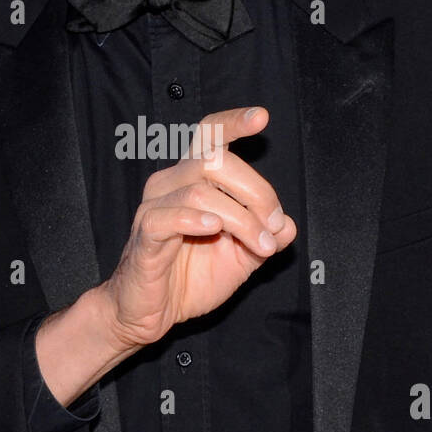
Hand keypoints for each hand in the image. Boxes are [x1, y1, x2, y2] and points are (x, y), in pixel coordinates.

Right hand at [100, 105, 297, 349]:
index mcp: (193, 181)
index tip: (261, 117)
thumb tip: (287, 224)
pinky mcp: (144, 234)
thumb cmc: (188, 279)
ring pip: (201, 191)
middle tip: (273, 226)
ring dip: (241, 218)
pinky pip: (168, 216)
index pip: (209, 136)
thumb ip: (265, 238)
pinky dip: (196, 219)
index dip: (233, 122)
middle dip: (257, 191)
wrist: (151, 314)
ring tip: (260, 245)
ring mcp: (154, 207)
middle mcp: (171, 184)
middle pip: (215, 160)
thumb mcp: (240, 259)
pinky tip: (214, 229)